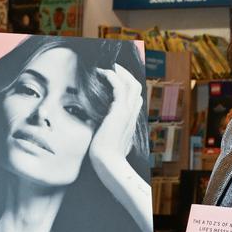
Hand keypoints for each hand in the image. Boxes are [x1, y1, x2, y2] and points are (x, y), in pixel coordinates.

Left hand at [88, 64, 143, 180]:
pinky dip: (112, 76)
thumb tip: (95, 127)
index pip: (134, 98)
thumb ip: (105, 131)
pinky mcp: (119, 111)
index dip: (127, 87)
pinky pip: (119, 86)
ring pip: (131, 83)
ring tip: (108, 67)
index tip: (115, 80)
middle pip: (136, 87)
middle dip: (126, 75)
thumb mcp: (107, 141)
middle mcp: (131, 115)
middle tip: (113, 68)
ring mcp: (128, 112)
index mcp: (129, 121)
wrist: (108, 163)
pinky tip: (102, 73)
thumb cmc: (104, 157)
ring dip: (120, 72)